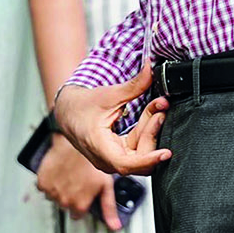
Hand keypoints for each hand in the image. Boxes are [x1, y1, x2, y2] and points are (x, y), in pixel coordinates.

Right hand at [36, 135, 122, 230]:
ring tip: (67, 178)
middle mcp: (64, 201)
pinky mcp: (42, 181)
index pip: (77, 215)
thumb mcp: (106, 186)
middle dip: (70, 197)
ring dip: (58, 190)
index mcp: (80, 204)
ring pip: (53, 197)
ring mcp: (52, 191)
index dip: (80, 204)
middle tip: (76, 183)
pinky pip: (42, 188)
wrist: (73, 144)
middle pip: (65, 206)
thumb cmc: (90, 162)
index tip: (82, 195)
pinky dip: (48, 183)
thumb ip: (109, 209)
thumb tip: (115, 227)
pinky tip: (57, 175)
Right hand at [54, 63, 170, 175]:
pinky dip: (145, 132)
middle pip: (140, 156)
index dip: (149, 160)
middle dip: (153, 131)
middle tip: (161, 107)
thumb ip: (134, 85)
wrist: (67, 111)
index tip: (166, 153)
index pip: (127, 164)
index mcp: (99, 148)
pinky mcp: (118, 156)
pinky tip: (151, 115)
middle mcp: (106, 160)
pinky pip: (138, 149)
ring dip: (151, 129)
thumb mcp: (108, 94)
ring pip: (142, 152)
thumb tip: (151, 68)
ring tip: (157, 107)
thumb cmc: (82, 106)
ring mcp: (112, 160)